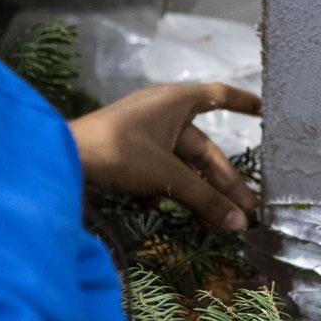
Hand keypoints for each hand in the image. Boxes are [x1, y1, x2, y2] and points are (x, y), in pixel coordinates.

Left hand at [68, 83, 261, 230]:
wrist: (57, 160)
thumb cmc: (117, 152)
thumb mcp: (166, 175)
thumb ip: (204, 199)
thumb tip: (241, 223)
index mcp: (175, 103)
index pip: (218, 97)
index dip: (242, 103)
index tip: (263, 110)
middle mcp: (163, 114)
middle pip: (203, 150)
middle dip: (223, 183)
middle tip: (245, 212)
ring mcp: (143, 136)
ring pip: (182, 167)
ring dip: (196, 194)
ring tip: (213, 224)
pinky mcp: (126, 156)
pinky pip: (157, 173)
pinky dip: (163, 191)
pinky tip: (156, 208)